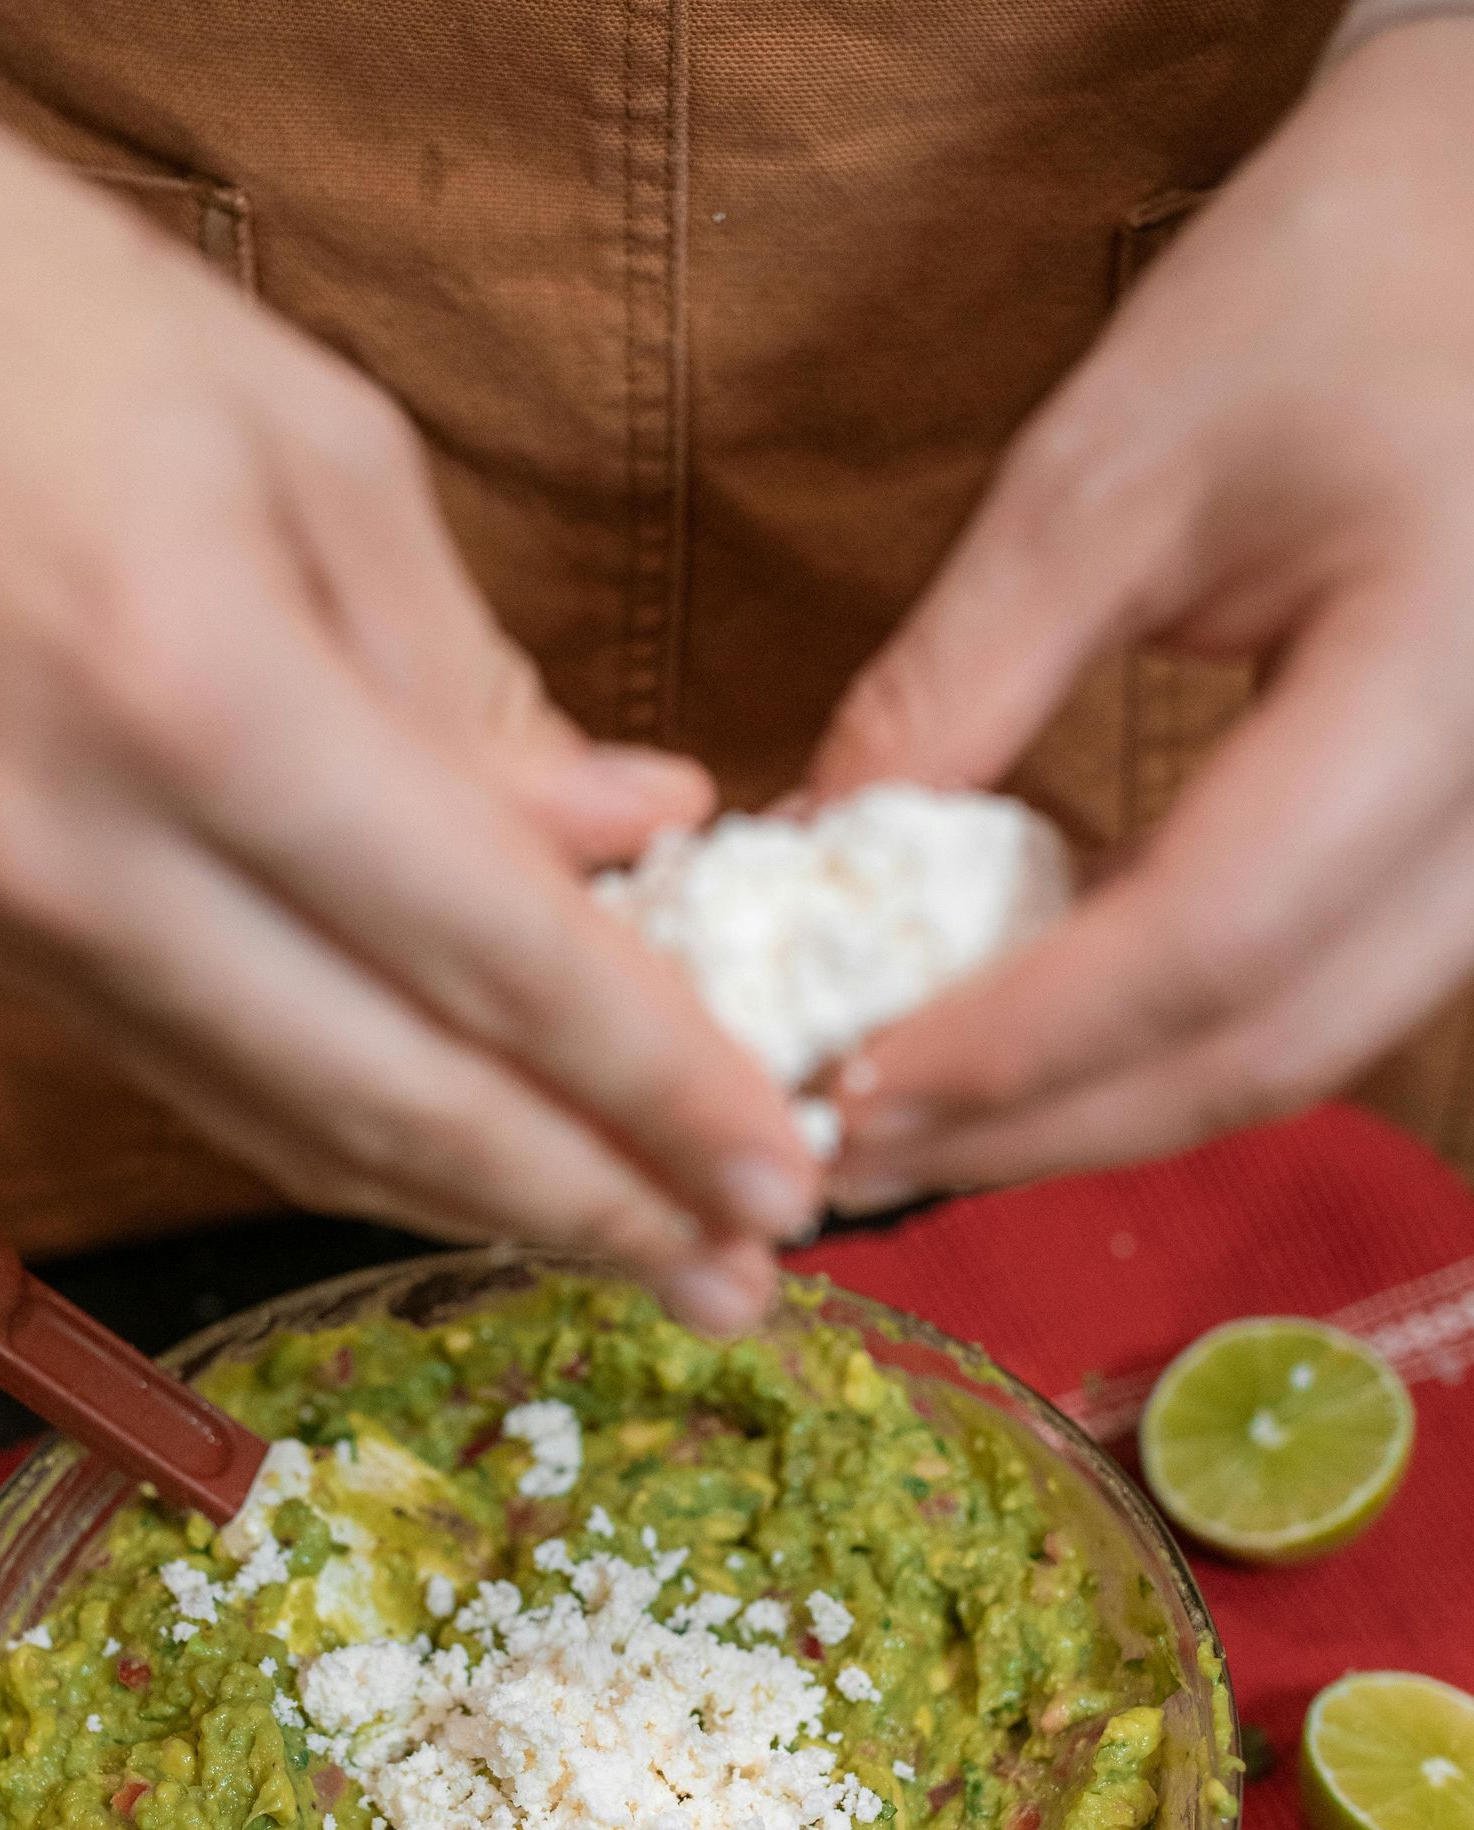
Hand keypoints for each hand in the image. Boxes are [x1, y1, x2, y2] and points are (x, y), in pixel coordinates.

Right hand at [0, 43, 819, 1326]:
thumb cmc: (43, 319)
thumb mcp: (324, 451)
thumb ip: (481, 691)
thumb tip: (637, 841)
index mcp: (196, 696)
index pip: (483, 950)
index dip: (650, 1079)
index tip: (782, 1170)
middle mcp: (89, 859)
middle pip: (390, 1100)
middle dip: (589, 1204)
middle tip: (745, 1281)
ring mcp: (22, 928)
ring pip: (294, 1129)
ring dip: (483, 1210)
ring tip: (647, 1258)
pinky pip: (212, 1088)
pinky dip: (359, 1145)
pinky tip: (475, 1174)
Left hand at [806, 18, 1473, 1210]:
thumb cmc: (1321, 296)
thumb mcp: (1108, 468)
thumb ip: (960, 680)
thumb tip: (805, 865)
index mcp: (1441, 674)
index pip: (1209, 937)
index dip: (1016, 1044)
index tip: (847, 1089)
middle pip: (1262, 1050)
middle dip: (1036, 1126)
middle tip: (849, 1150)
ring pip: (1296, 1055)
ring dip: (1094, 1113)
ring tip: (914, 1121)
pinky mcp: (1468, 857)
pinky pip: (1316, 998)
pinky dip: (1161, 1045)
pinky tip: (1024, 1043)